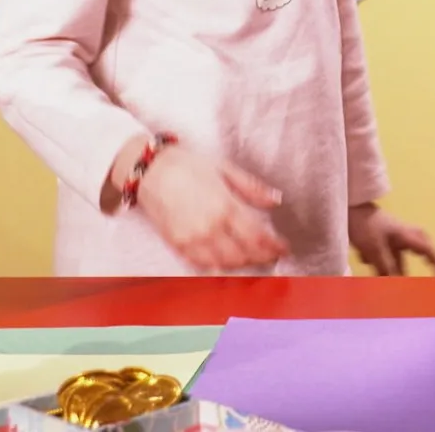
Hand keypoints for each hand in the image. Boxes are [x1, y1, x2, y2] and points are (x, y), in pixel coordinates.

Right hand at [136, 146, 288, 272]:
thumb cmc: (189, 165)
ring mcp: (192, 239)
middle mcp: (210, 227)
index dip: (274, 247)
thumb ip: (252, 188)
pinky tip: (227, 263)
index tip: (284, 249)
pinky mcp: (177, 245)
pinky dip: (218, 268)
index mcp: (226, 206)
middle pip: (243, 255)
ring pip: (224, 264)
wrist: (150, 170)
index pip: (258, 237)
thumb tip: (276, 200)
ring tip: (253, 259)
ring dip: (242, 265)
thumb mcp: (226, 169)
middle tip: (271, 255)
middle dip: (261, 258)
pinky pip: (202, 265)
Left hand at [349, 203, 434, 275]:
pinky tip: (367, 259)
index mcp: (407, 235)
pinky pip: (388, 254)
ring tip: (393, 280)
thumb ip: (387, 268)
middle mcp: (405, 235)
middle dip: (427, 259)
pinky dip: (381, 262)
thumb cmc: (366, 227)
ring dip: (396, 267)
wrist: (349, 209)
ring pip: (401, 255)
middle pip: (422, 248)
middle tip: (433, 270)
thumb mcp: (376, 250)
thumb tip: (396, 284)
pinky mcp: (383, 238)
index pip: (429, 251)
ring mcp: (394, 236)